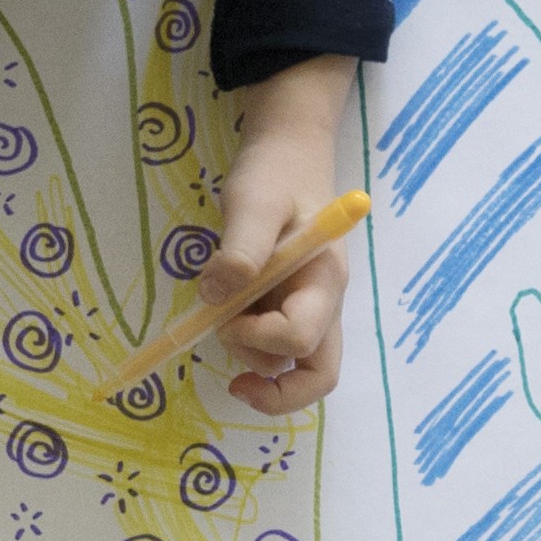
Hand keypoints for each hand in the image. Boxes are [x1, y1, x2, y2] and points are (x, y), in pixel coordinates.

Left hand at [207, 62, 361, 416]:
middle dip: (274, 389)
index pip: (301, 338)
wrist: (289, 151)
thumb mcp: (252, 202)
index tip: (225, 310)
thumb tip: (216, 297)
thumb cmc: (275, 173)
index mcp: (323, 281)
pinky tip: (227, 316)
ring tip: (222, 312)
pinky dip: (250, 345)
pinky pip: (278, 347)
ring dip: (251, 355)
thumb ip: (239, 249)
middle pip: (318, 376)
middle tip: (233, 379)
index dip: (257, 337)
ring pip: (293, 365)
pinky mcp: (291, 305)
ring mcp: (310, 308)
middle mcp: (324, 304)